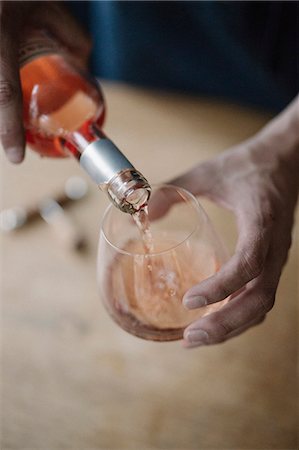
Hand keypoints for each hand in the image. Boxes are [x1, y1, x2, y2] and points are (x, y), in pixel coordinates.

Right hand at [0, 0, 90, 162]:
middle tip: (14, 144)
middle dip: (2, 124)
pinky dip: (0, 101)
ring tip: (10, 126)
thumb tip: (83, 67)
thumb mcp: (49, 5)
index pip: (4, 93)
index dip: (8, 129)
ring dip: (1, 112)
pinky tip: (8, 107)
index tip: (17, 158)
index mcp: (0, 36)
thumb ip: (72, 36)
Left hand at [163, 96, 298, 346]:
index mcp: (262, 220)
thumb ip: (174, 190)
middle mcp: (274, 245)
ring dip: (232, 327)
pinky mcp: (272, 261)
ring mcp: (277, 257)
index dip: (222, 285)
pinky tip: (214, 320)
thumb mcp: (208, 172)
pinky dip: (238, 316)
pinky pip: (260, 297)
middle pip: (259, 298)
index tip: (190, 300)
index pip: (249, 262)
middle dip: (225, 324)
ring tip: (196, 338)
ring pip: (263, 305)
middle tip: (189, 338)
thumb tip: (140, 215)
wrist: (285, 161)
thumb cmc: (248, 165)